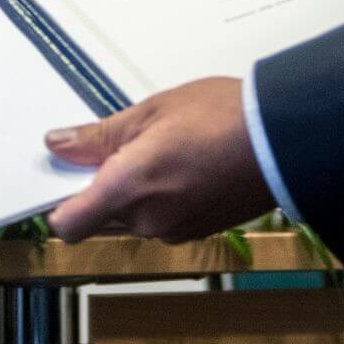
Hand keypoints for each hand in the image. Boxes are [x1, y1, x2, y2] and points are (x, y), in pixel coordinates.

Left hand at [42, 76, 272, 242]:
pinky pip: (165, 219)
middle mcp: (149, 220)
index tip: (65, 179)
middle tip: (128, 145)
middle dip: (108, 187)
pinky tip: (187, 165)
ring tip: (167, 150)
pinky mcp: (199, 231)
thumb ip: (98, 137)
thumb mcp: (150, 112)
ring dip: (140, 192)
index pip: (69, 226)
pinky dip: (167, 197)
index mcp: (128, 189)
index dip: (60, 206)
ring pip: (137, 216)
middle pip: (104, 216)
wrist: (284, 137)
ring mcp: (177, 230)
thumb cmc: (222, 117)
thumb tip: (59, 145)